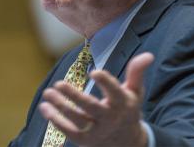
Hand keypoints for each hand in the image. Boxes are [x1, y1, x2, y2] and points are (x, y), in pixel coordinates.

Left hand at [39, 52, 153, 146]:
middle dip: (74, 96)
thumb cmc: (128, 110)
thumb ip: (136, 72)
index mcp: (122, 103)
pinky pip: (69, 132)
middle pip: (91, 107)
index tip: (94, 71)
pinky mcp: (85, 141)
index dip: (105, 82)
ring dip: (60, 106)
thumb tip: (148, 55)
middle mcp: (110, 118)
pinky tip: (45, 108)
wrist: (128, 144)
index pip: (115, 92)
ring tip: (47, 93)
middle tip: (58, 84)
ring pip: (77, 119)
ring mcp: (97, 131)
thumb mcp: (135, 92)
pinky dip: (56, 121)